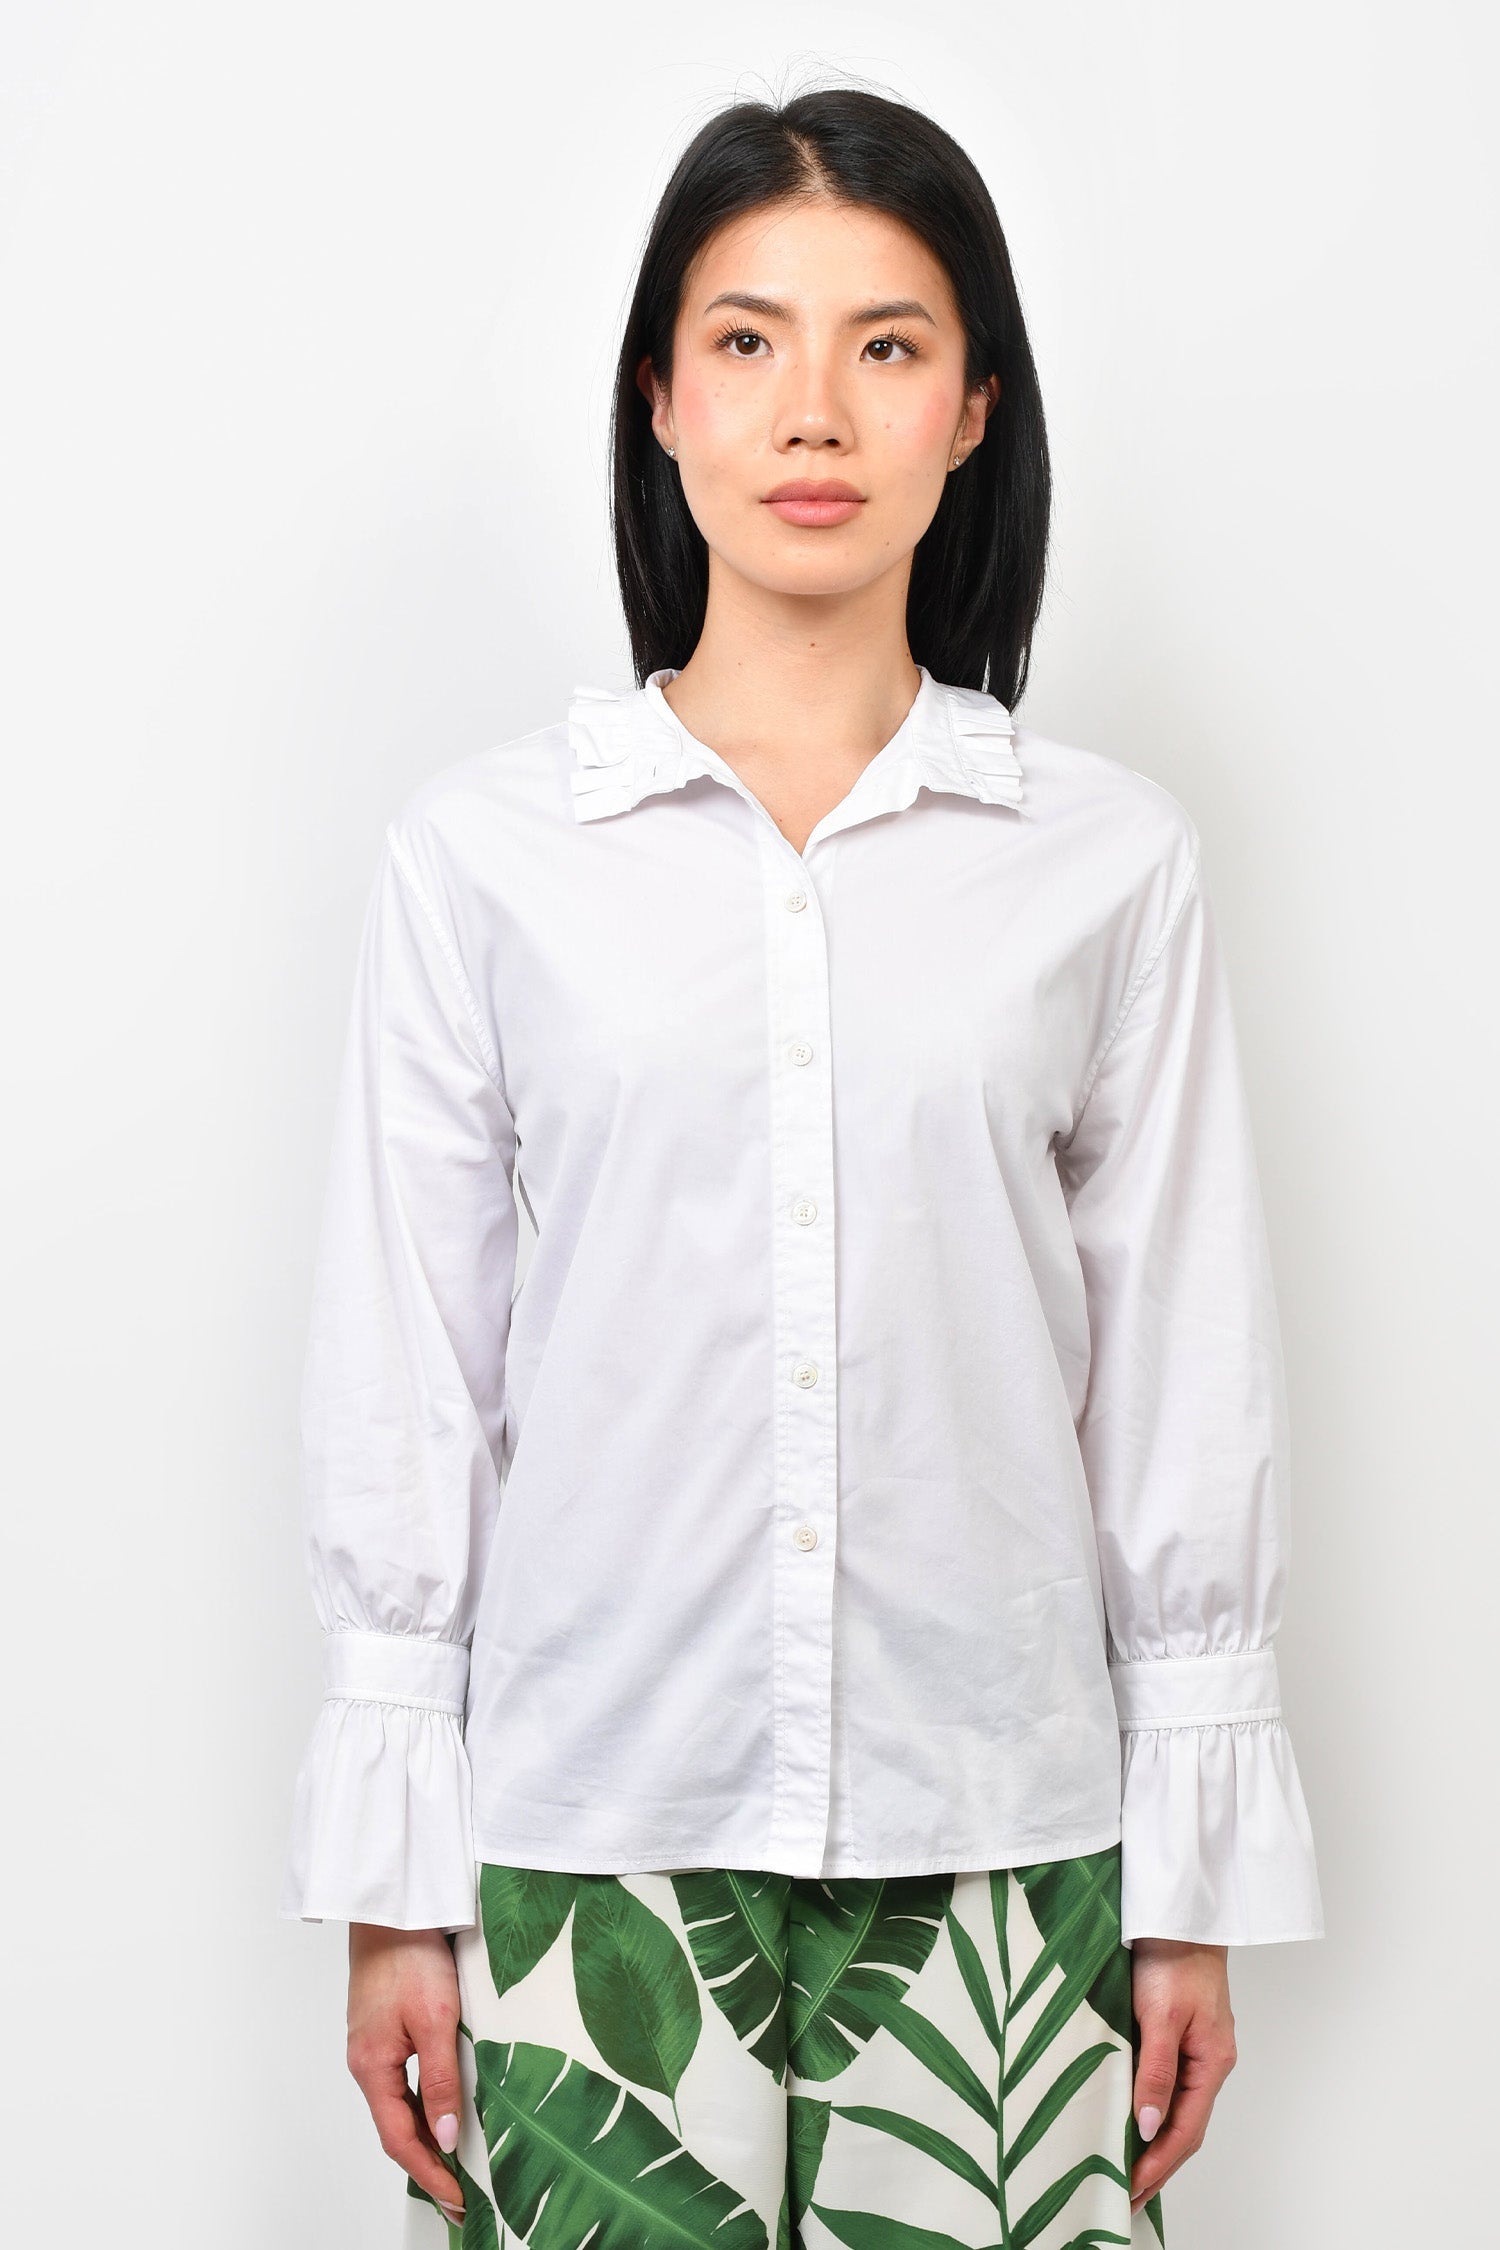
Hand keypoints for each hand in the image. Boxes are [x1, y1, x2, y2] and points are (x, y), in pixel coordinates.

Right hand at [347, 1923, 465, 2224]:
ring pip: (398, 2104)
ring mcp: (373, 2045)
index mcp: (372, 2067)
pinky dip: (422, 2103)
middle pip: (396, 2127)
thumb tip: (449, 2136)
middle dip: (427, 2162)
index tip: (456, 2199)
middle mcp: (367, 2062)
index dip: (430, 2173)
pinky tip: (442, 2106)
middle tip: (460, 2192)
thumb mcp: (436, 2021)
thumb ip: (443, 2080)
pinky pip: (401, 2080)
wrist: (392, 1909)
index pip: (400, 2139)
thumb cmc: (410, 1957)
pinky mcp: (383, 2028)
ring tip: (457, 2160)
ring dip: (425, 2134)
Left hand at [1128, 1936, 1236, 2216]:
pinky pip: (1171, 2084)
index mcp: (1212, 2061)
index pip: (1186, 2131)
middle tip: (1126, 2196)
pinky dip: (1155, 2110)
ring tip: (1127, 2170)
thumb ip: (1155, 2072)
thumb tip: (1149, 2127)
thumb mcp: (1159, 2016)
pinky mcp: (1183, 2031)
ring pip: (1179, 2108)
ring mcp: (1199, 2047)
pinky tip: (1137, 2119)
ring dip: (1155, 2141)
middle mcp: (1210, 2060)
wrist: (1180, 1911)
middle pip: (1186, 2127)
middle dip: (1158, 2164)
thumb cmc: (1172, 1955)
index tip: (1131, 2191)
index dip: (1159, 2165)